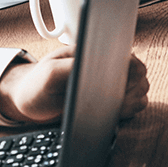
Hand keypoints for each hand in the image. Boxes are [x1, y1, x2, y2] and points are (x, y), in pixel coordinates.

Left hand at [0, 48, 149, 123]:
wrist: (28, 103)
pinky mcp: (106, 104)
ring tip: (114, 105)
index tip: (123, 80)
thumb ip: (74, 69)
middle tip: (117, 96)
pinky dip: (129, 110)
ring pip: (139, 91)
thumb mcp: (50, 73)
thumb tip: (100, 68)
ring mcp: (107, 86)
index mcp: (94, 53)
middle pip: (139, 74)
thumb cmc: (37, 84)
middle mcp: (105, 67)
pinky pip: (130, 107)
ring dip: (133, 99)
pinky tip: (114, 113)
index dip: (133, 68)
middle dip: (134, 86)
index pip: (127, 55)